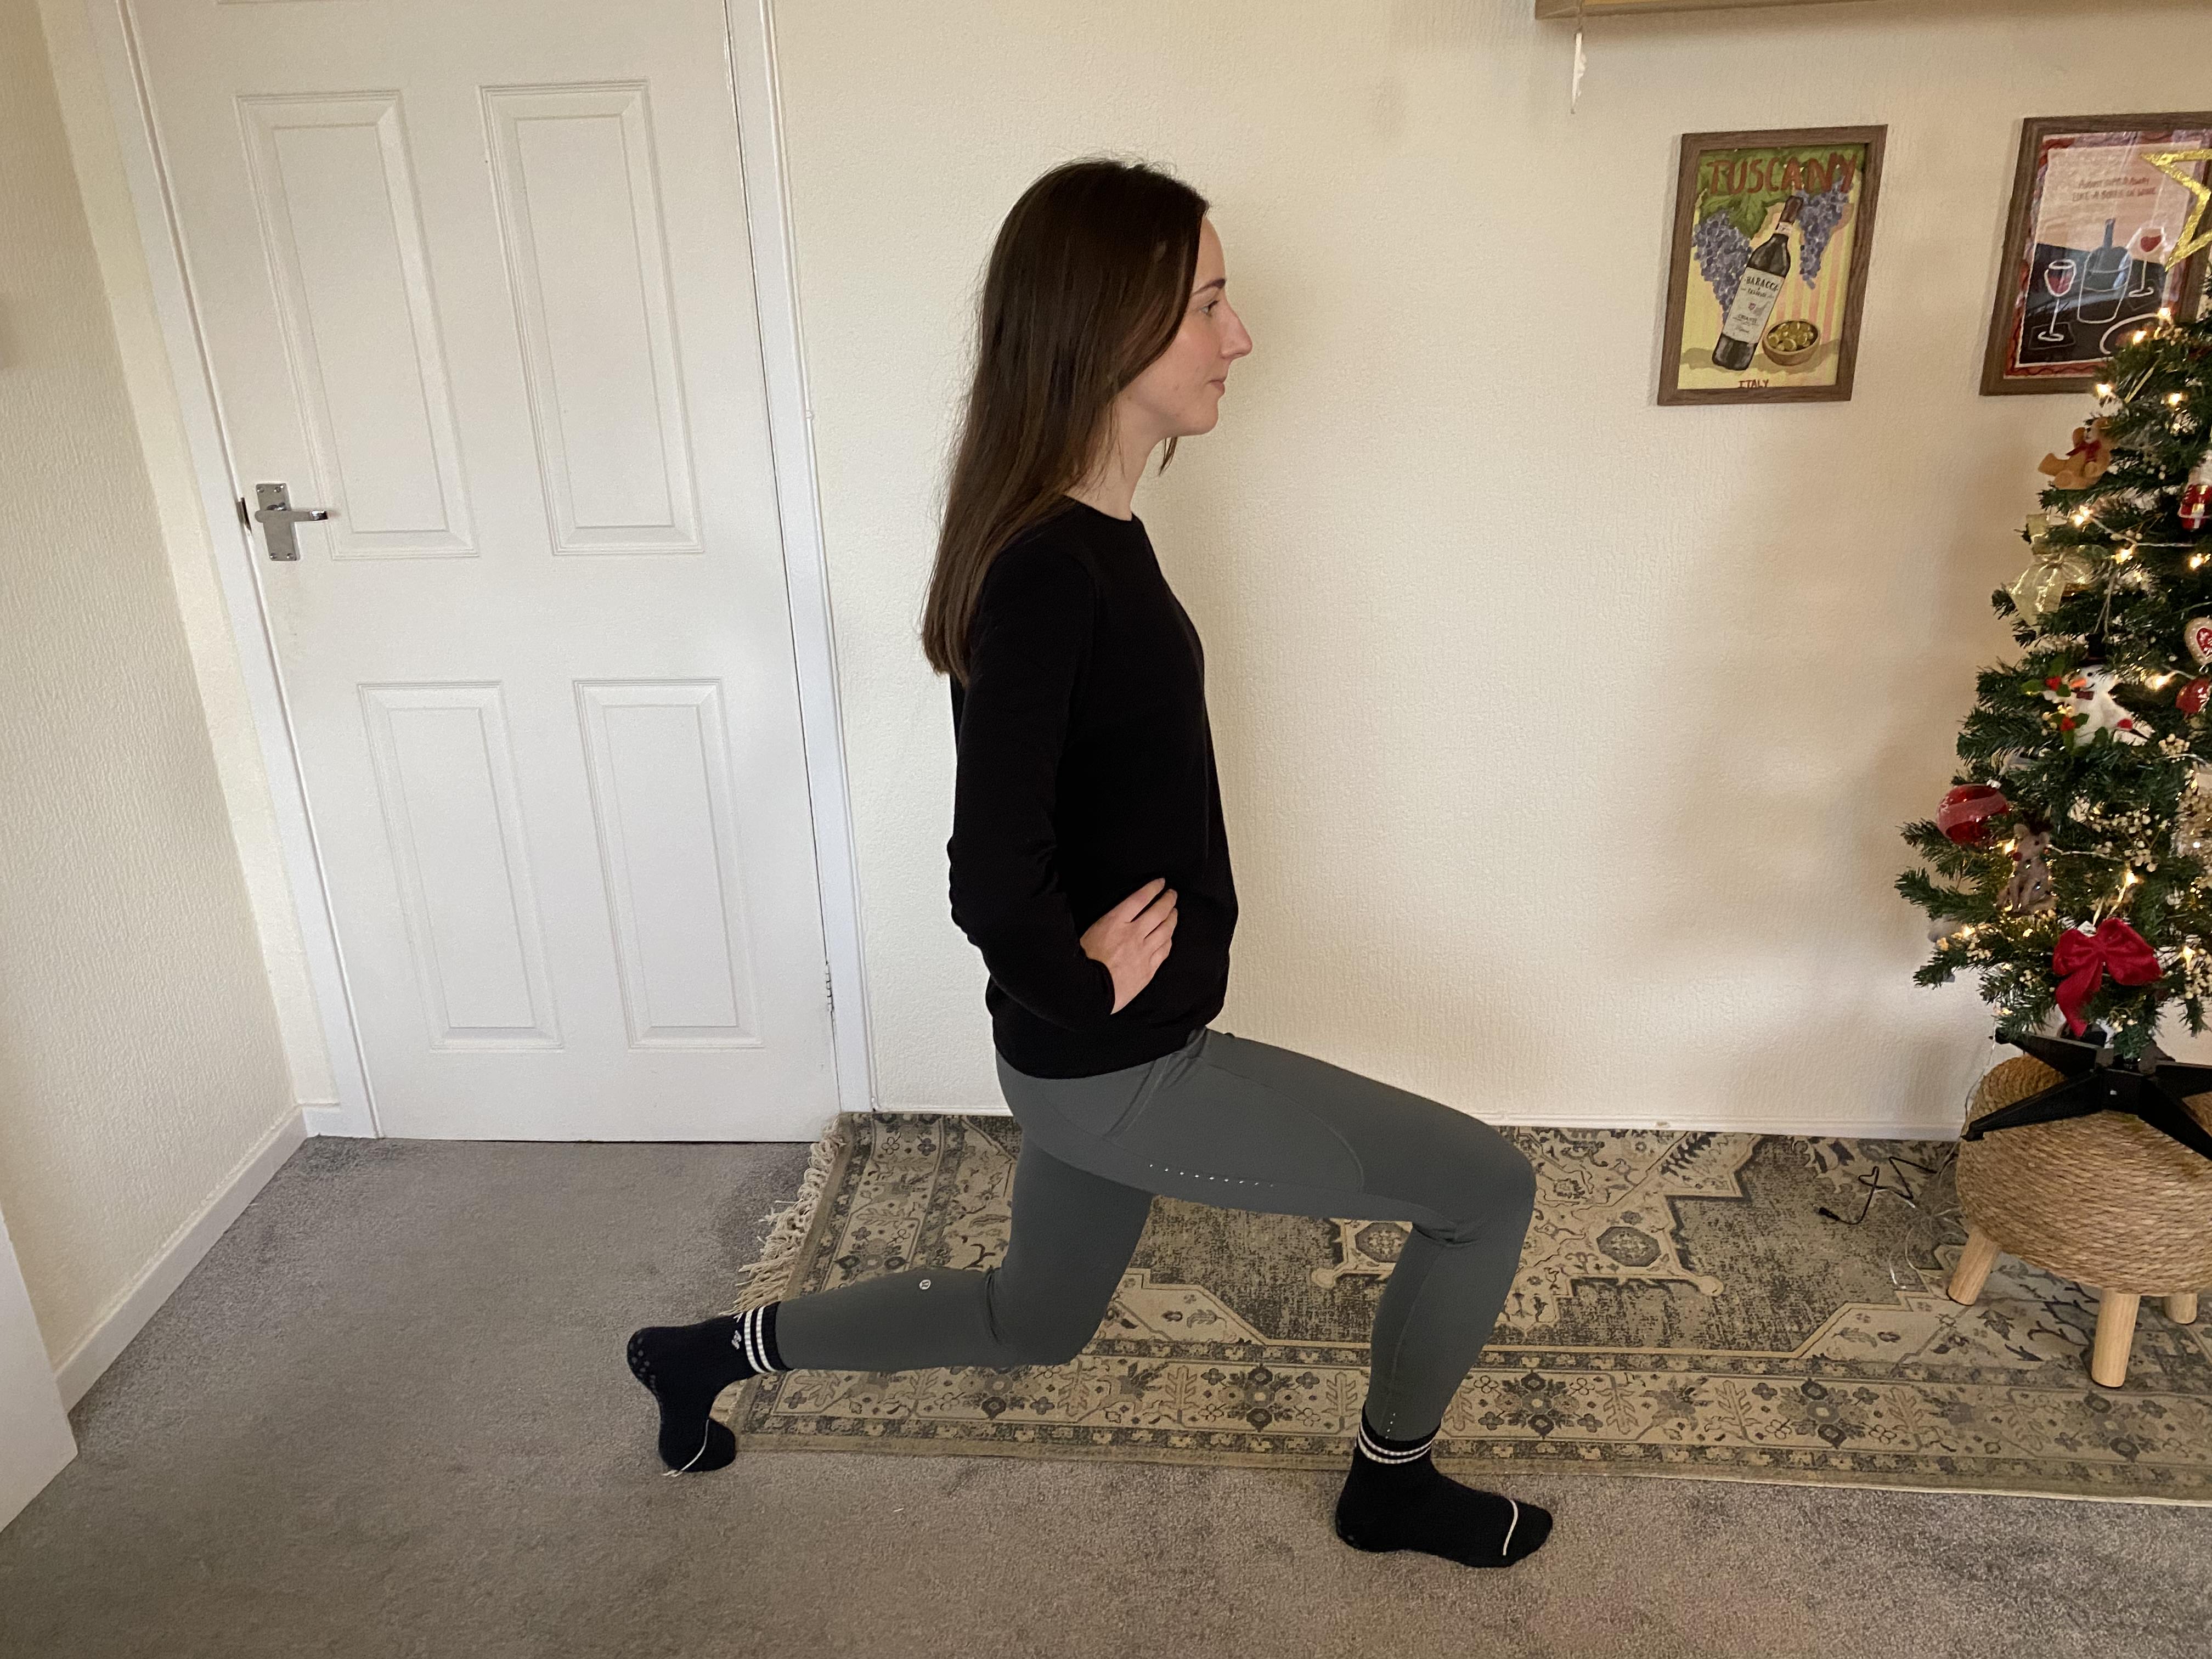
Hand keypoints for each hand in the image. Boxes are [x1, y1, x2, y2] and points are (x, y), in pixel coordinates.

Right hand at [1081, 877, 1176, 1013]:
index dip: (1153, 888)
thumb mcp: (1089, 933)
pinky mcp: (1148, 969)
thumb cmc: (1083, 962)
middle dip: (1168, 900)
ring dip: (1172, 918)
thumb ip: (1107, 923)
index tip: (1161, 882)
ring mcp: (1143, 952)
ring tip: (1174, 912)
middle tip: (1172, 894)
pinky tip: (1169, 936)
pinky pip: (1164, 950)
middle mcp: (1133, 934)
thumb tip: (1118, 916)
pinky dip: (1169, 940)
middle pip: (1158, 912)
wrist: (1088, 991)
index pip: (1139, 899)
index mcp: (1114, 923)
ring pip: (1165, 930)